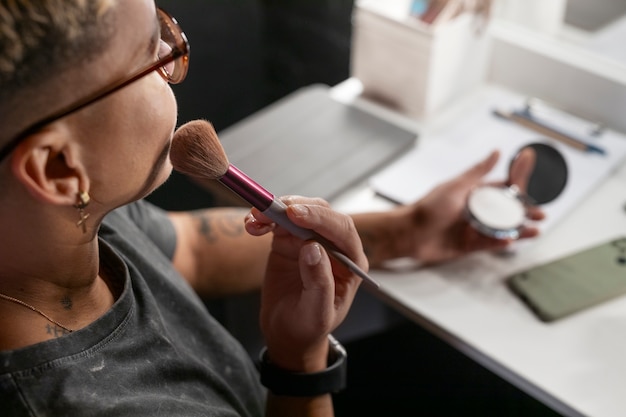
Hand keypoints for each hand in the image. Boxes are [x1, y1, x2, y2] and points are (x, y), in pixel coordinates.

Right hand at [244, 196, 364, 370]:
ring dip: (275, 210)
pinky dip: (264, 218)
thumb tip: (313, 248)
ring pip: (297, 212)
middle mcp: (333, 246)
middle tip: (272, 210)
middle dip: (297, 207)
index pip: (342, 230)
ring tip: (255, 218)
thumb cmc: (308, 327)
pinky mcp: (289, 240)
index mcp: (351, 262)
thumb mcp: (317, 313)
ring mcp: (310, 240)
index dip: (320, 218)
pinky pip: (278, 221)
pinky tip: (252, 224)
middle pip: (321, 213)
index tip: (295, 214)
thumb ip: (319, 283)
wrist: (286, 332)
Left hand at [403, 148, 544, 263]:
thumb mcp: (456, 186)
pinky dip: (501, 242)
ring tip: (535, 230)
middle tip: (541, 214)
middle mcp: (474, 210)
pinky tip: (511, 239)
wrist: (409, 234)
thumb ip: (478, 172)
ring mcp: (472, 228)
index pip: (501, 189)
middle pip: (505, 211)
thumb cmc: (428, 208)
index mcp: (472, 194)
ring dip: (519, 229)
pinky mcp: (468, 245)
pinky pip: (489, 244)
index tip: (536, 187)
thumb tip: (496, 152)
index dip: (518, 189)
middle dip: (524, 212)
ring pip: (501, 229)